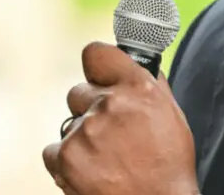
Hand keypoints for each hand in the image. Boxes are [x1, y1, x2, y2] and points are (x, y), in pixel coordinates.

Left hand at [42, 42, 199, 194]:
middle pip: (78, 91)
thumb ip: (148, 85)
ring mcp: (85, 131)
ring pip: (70, 123)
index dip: (96, 67)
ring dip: (82, 137)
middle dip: (90, 108)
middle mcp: (110, 104)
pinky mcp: (65, 158)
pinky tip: (92, 171)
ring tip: (107, 159)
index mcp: (138, 88)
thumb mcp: (170, 115)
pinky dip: (67, 162)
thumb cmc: (168, 165)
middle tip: (110, 133)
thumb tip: (133, 62)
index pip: (96, 53)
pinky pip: (54, 149)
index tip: (99, 76)